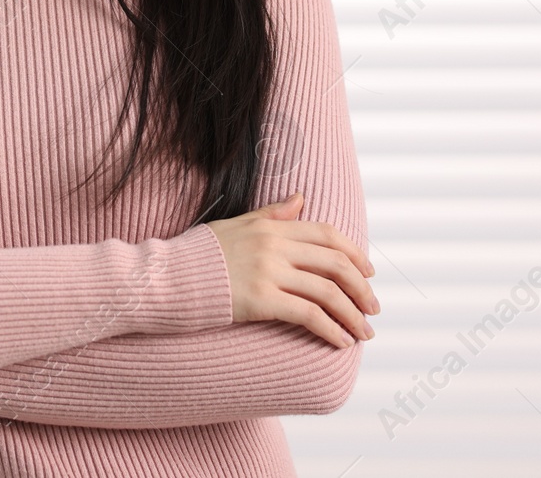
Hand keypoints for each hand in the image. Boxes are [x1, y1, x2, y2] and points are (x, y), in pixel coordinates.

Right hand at [205, 191, 377, 348]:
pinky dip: (330, 329)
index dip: (355, 254)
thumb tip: (300, 199)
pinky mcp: (261, 301)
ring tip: (363, 332)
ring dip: (352, 314)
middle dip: (361, 288)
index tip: (368, 273)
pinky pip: (308, 315)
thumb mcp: (238, 224)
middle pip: (335, 264)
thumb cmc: (200, 254)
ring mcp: (269, 273)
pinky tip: (340, 342)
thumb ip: (272, 214)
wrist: (168, 277)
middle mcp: (275, 246)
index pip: (327, 234)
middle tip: (373, 308)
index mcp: (272, 227)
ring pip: (328, 292)